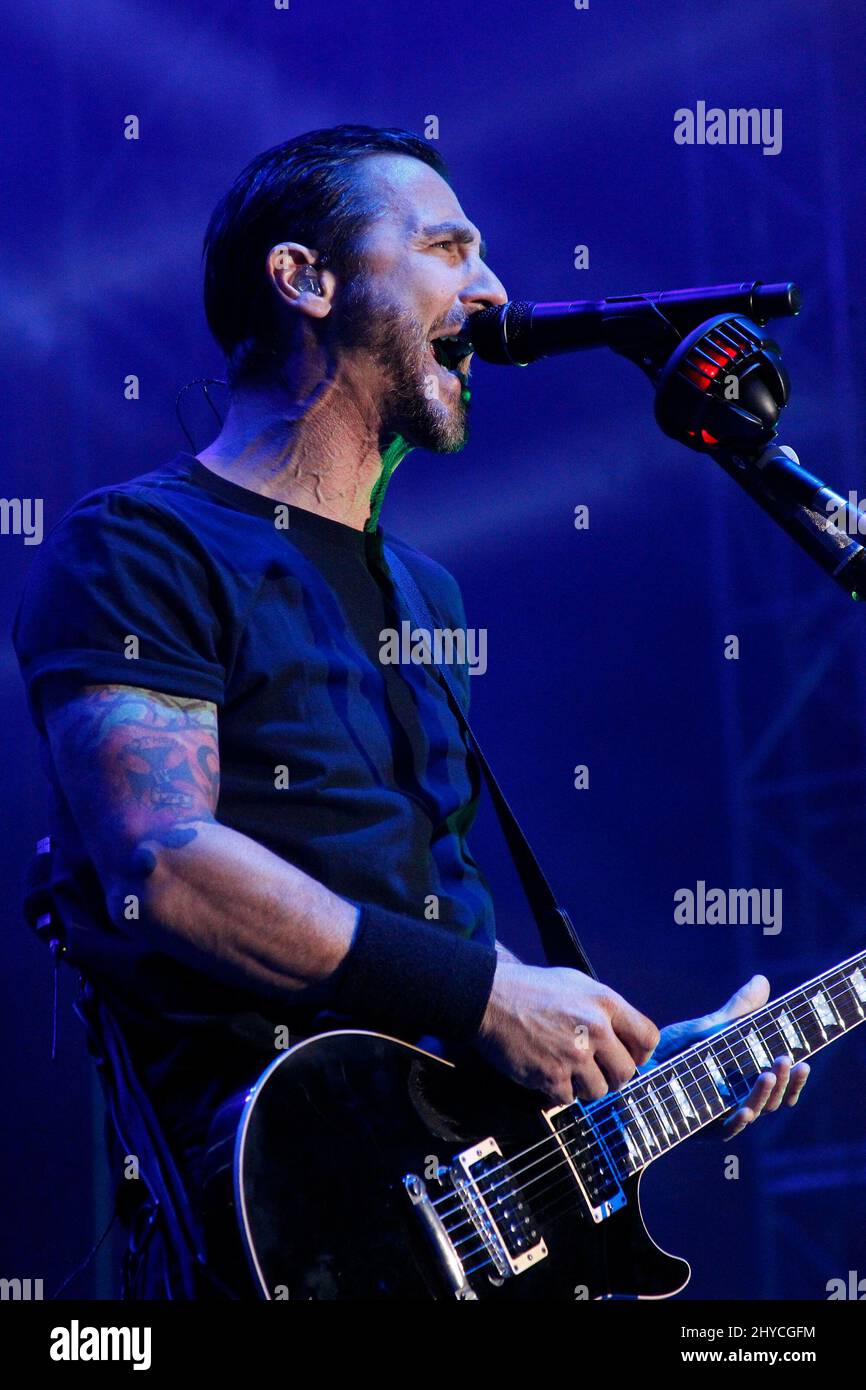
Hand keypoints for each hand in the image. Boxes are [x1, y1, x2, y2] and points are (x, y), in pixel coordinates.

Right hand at [476, 961, 658, 1106]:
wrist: (489, 998)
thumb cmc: (532, 990)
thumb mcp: (577, 984)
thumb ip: (605, 1010)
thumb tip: (627, 1038)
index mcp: (605, 1003)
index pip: (648, 1038)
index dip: (639, 1053)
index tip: (626, 1056)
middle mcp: (596, 1028)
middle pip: (626, 1073)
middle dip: (610, 1074)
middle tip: (592, 1067)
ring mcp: (575, 1054)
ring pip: (600, 1091)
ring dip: (583, 1086)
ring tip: (565, 1067)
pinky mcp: (552, 1076)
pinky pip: (569, 1099)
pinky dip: (557, 1091)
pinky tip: (546, 1070)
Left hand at [648, 974, 809, 1139]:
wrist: (632, 1070)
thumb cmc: (674, 1052)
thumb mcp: (710, 1029)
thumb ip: (738, 1012)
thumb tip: (763, 980)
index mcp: (743, 1081)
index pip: (777, 1085)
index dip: (794, 1080)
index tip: (804, 1063)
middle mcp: (735, 1102)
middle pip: (770, 1100)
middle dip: (783, 1082)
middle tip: (788, 1061)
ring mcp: (718, 1116)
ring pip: (751, 1112)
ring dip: (762, 1096)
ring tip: (768, 1074)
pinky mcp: (696, 1128)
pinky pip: (721, 1130)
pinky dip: (735, 1121)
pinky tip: (743, 1110)